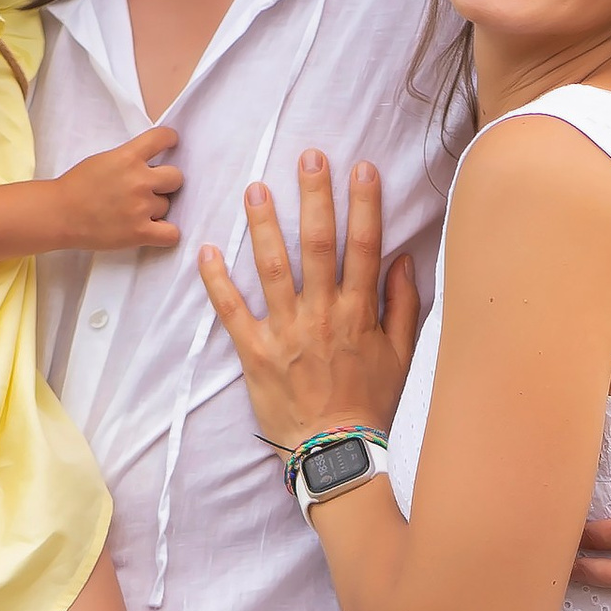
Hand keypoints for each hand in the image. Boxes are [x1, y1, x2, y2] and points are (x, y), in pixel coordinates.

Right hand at [58, 125, 182, 252]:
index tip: (170, 145)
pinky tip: (155, 231)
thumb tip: (151, 163)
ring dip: (156, 209)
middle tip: (150, 189)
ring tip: (135, 213)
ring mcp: (141, 207)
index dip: (169, 141)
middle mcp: (139, 180)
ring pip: (167, 206)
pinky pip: (172, 234)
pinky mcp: (139, 233)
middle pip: (176, 177)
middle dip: (166, 183)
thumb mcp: (104, 160)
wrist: (59, 214)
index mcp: (128, 157)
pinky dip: (167, 233)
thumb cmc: (76, 187)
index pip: (163, 138)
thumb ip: (129, 158)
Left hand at [197, 151, 419, 455]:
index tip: (361, 168)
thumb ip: (403, 304)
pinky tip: (206, 250)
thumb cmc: (370, 404)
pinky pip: (232, 312)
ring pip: (273, 268)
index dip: (364, 205)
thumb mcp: (400, 355)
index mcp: (359, 312)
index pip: (364, 247)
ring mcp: (287, 332)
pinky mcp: (256, 353)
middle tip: (308, 156)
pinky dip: (217, 281)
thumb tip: (404, 258)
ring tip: (254, 188)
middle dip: (315, 197)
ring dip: (263, 225)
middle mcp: (323, 314)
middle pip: (319, 244)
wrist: (336, 453)